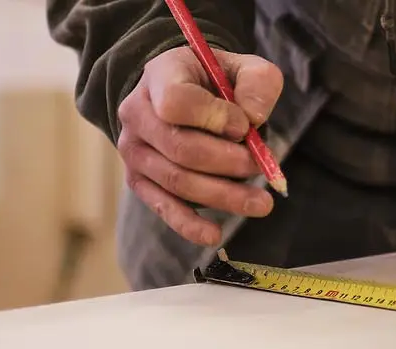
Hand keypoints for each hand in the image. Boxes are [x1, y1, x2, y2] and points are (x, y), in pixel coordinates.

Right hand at [116, 45, 284, 245]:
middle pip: (181, 148)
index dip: (215, 117)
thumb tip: (254, 119)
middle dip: (228, 163)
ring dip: (222, 195)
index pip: (177, 102)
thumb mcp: (243, 67)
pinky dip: (188, 224)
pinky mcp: (138, 180)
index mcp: (160, 76)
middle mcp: (137, 113)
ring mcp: (134, 150)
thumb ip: (258, 84)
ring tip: (260, 202)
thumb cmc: (214, 81)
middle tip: (261, 167)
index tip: (243, 126)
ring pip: (177, 181)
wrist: (177, 93)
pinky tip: (214, 235)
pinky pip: (163, 206)